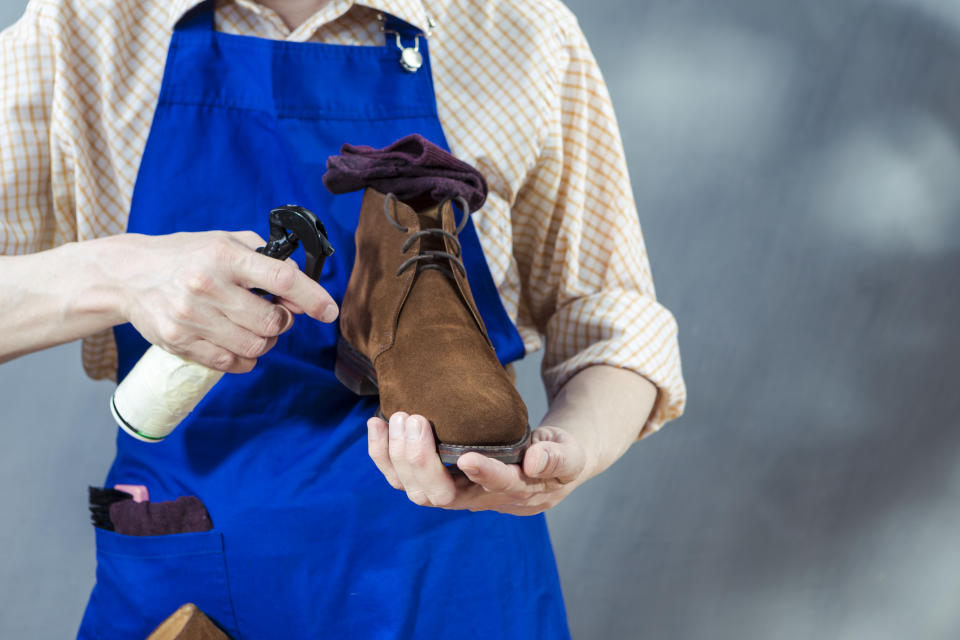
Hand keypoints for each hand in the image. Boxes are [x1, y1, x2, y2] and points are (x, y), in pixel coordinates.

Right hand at [113, 231, 337, 372]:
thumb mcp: (226, 241)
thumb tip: (301, 286)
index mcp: (223, 256)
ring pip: (255, 347)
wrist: (128, 275)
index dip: (312, 297)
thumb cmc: (187, 256)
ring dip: (266, 341)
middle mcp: (207, 286)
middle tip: (275, 312)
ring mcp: (191, 317)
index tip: (328, 310)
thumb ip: (266, 260)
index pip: (280, 279)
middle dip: (283, 321)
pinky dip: (245, 359)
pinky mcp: (179, 342)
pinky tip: (238, 343)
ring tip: (255, 327)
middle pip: (272, 321)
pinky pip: (231, 363)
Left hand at [367, 411, 592, 515]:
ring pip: (415, 489)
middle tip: (415, 419)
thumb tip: (533, 461)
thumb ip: (558, 457)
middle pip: (440, 494)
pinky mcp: (434, 477)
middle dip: (421, 460)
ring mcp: (453, 489)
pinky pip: (401, 476)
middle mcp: (478, 496)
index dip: (484, 474)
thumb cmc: (558, 455)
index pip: (497, 487)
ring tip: (397, 418)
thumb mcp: (570, 453)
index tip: (468, 456)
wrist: (544, 463)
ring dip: (398, 457)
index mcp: (515, 490)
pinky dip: (383, 454)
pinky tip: (377, 424)